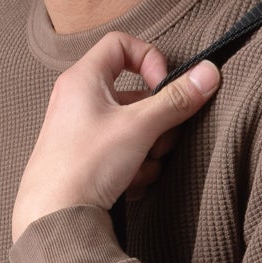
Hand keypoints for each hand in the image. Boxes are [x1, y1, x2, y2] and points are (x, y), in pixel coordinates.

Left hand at [11, 33, 220, 245]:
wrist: (52, 218)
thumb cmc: (86, 164)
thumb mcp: (139, 127)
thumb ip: (176, 99)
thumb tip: (209, 73)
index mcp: (82, 80)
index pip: (121, 44)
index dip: (150, 59)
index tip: (163, 86)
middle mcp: (77, 101)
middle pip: (133, 94)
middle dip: (157, 119)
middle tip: (162, 139)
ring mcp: (79, 132)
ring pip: (130, 128)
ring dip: (147, 149)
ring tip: (142, 167)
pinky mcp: (83, 161)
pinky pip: (119, 153)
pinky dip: (132, 167)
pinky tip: (128, 184)